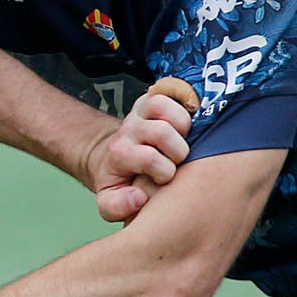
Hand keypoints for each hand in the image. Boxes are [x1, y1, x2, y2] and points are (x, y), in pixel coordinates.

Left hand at [88, 78, 195, 222]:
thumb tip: (139, 197)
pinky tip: (187, 124)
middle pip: (161, 131)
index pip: (148, 158)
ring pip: (167, 107)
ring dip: (182, 126)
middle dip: (177, 151)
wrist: (112, 157)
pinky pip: (173, 90)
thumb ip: (117, 206)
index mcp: (119, 153)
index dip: (163, 170)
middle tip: (177, 161)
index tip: (164, 179)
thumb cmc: (119, 182)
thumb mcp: (109, 201)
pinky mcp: (153, 98)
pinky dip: (185, 103)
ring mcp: (141, 110)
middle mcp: (129, 128)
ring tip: (182, 141)